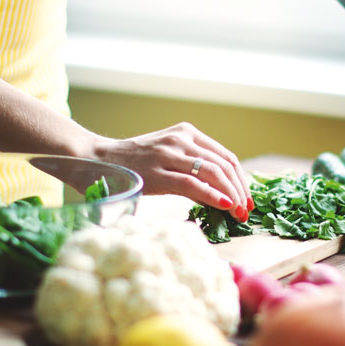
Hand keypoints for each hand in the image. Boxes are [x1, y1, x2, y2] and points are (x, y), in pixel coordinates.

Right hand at [99, 122, 252, 220]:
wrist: (97, 160)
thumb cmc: (134, 164)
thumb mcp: (168, 157)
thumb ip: (193, 169)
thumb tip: (222, 195)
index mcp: (187, 133)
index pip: (226, 156)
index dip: (241, 180)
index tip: (247, 200)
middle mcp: (181, 139)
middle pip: (224, 164)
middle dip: (240, 190)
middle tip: (246, 211)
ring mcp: (169, 153)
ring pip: (213, 172)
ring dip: (231, 195)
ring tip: (237, 213)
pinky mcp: (157, 171)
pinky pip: (192, 183)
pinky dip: (212, 195)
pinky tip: (223, 206)